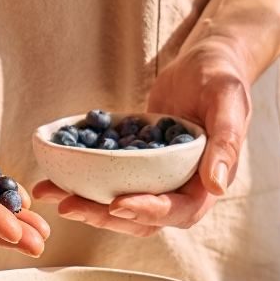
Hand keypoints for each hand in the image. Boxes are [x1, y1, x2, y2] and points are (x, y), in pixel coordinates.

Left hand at [32, 39, 251, 234]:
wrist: (204, 61)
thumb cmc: (222, 78)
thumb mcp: (229, 102)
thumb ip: (226, 142)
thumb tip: (216, 185)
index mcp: (206, 184)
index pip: (178, 211)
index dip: (148, 212)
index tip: (117, 205)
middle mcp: (179, 189)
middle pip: (141, 218)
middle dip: (104, 216)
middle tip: (69, 205)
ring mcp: (155, 179)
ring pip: (119, 204)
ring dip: (86, 204)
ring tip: (51, 192)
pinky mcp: (135, 165)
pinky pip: (108, 179)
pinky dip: (81, 180)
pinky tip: (53, 174)